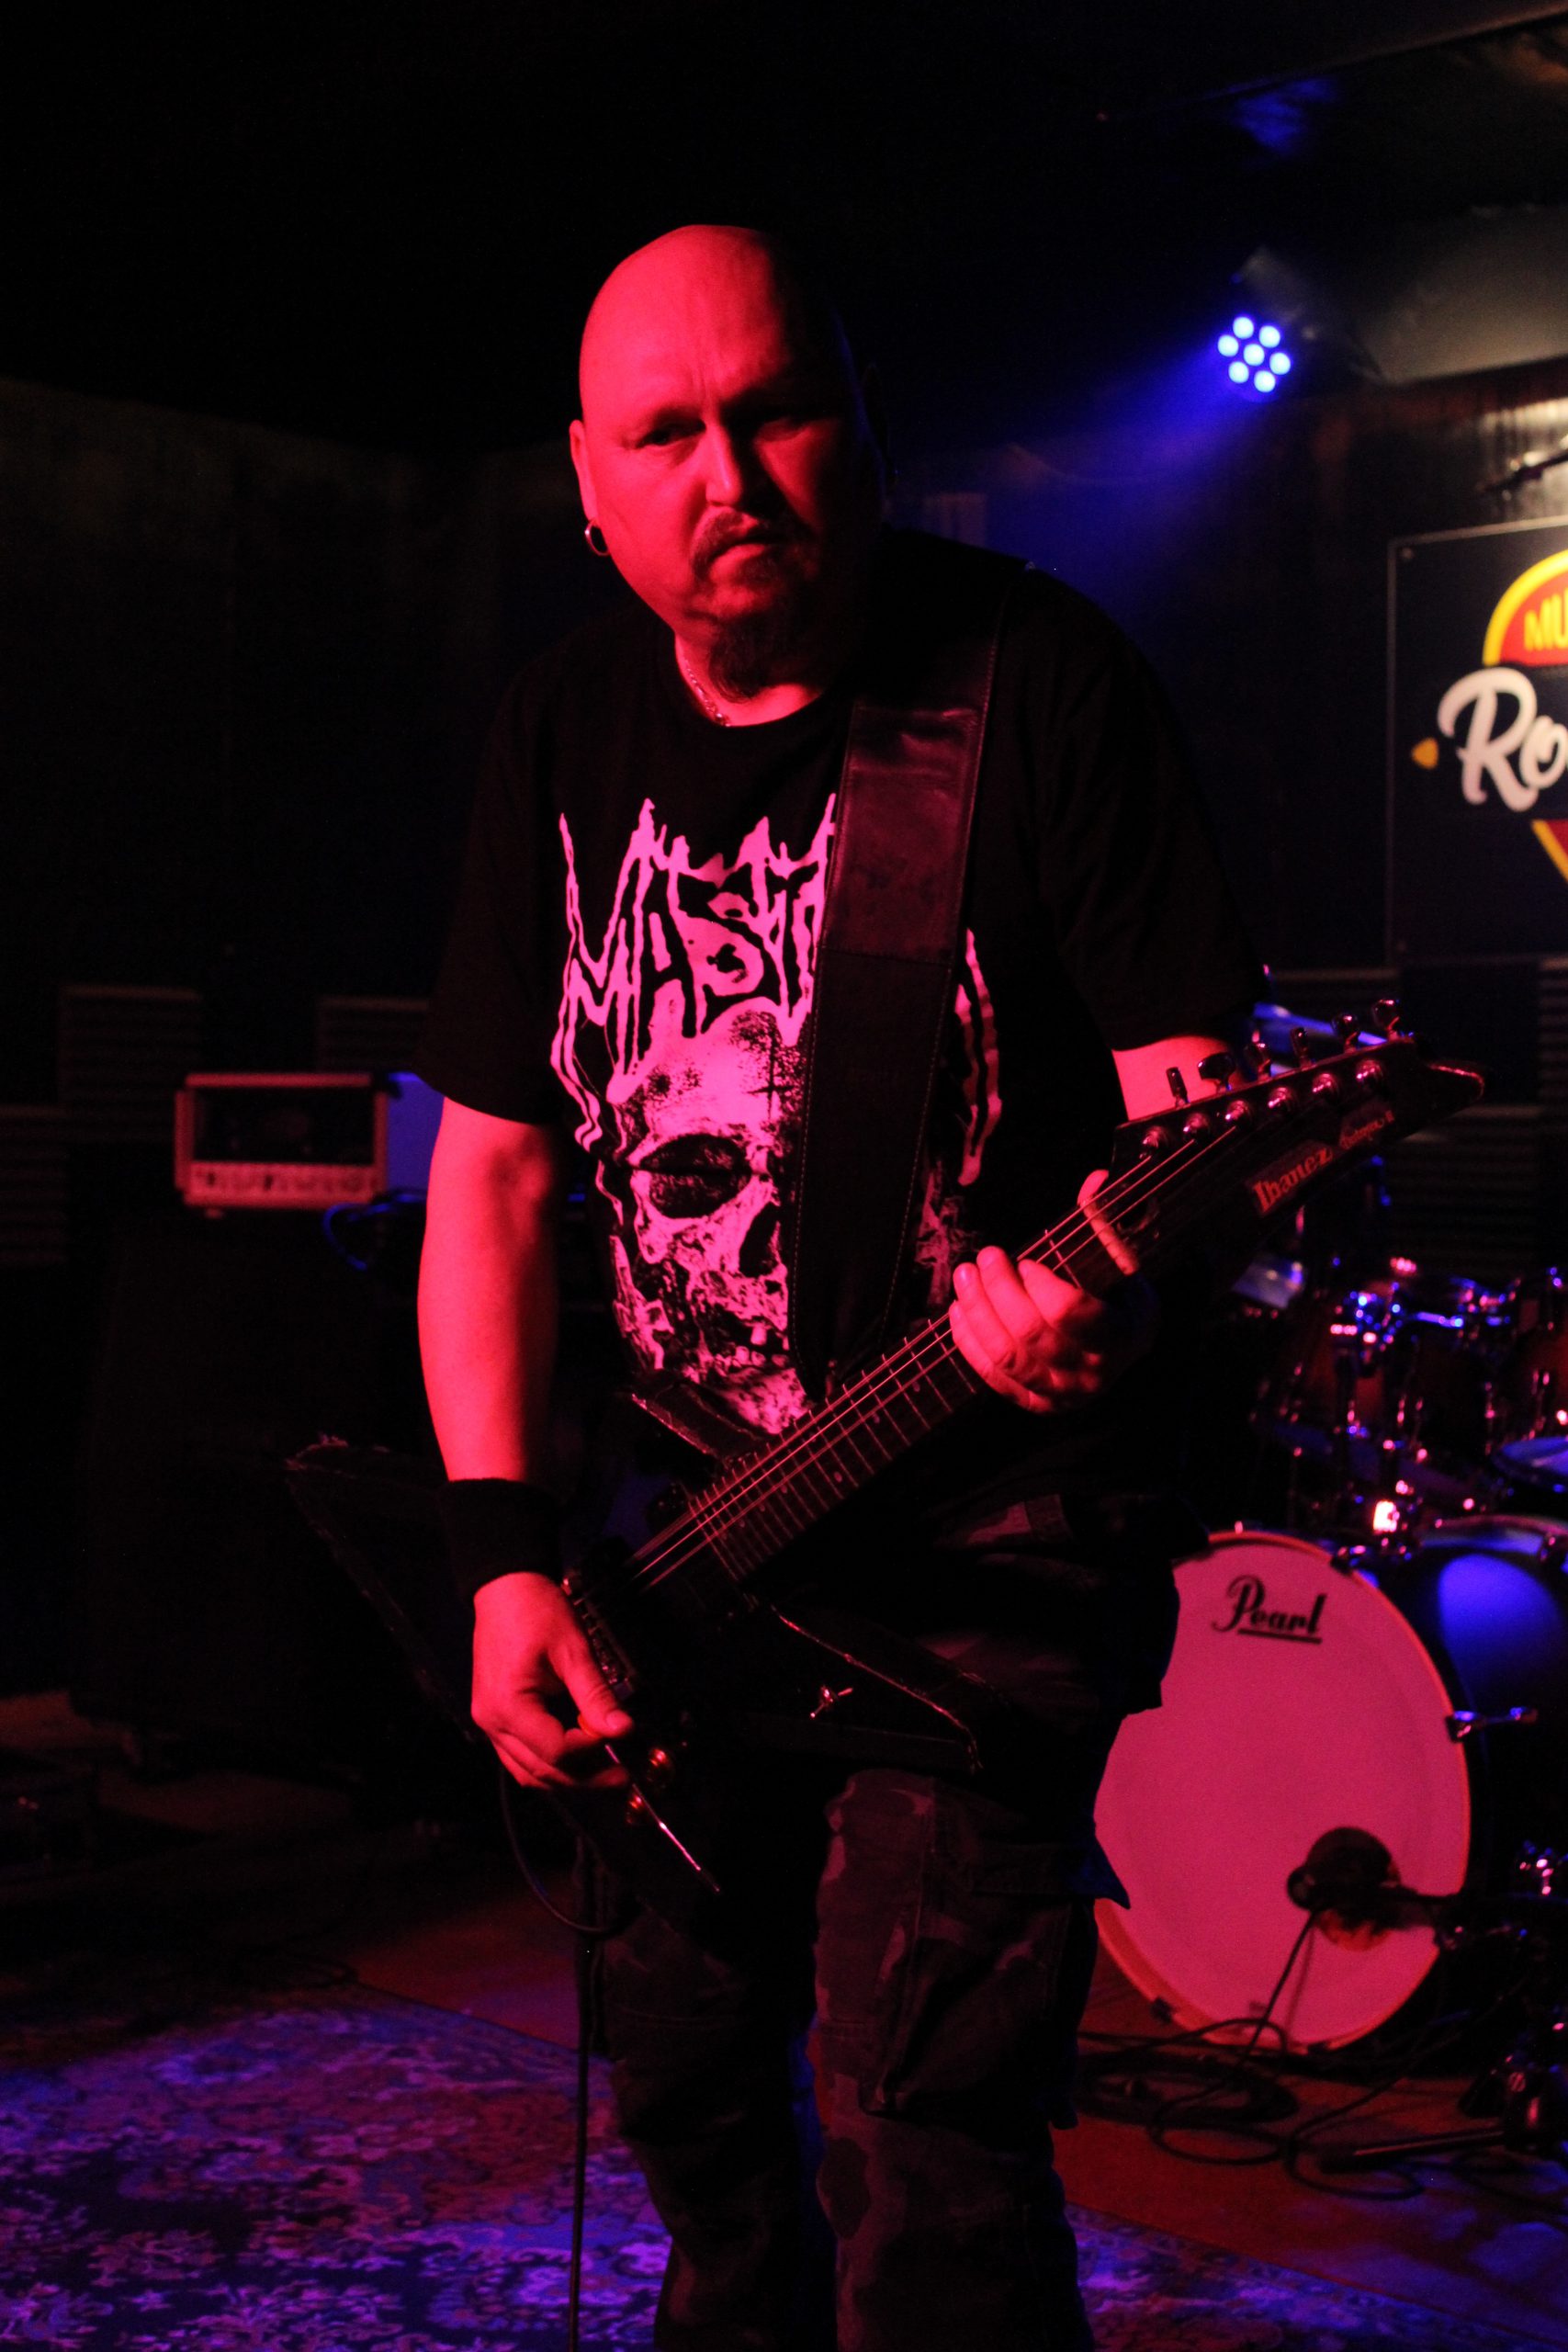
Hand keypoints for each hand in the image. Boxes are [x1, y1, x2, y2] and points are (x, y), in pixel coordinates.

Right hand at [471, 1571, 633, 1789]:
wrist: (505, 1588)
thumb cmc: (537, 1612)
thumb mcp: (572, 1650)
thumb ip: (595, 1695)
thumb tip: (624, 1730)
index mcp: (508, 1706)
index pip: (554, 1751)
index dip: (590, 1751)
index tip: (620, 1737)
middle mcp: (492, 1723)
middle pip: (539, 1771)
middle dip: (584, 1779)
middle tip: (623, 1778)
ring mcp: (489, 1723)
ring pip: (527, 1771)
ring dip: (567, 1779)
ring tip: (605, 1774)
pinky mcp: (495, 1718)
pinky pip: (520, 1756)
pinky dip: (549, 1764)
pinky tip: (579, 1759)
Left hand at [947, 1172, 1157, 1414]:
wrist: (1120, 1356)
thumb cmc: (1118, 1300)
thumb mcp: (1123, 1265)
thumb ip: (1106, 1226)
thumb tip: (1095, 1181)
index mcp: (1121, 1335)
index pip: (1072, 1312)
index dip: (1040, 1284)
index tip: (1024, 1260)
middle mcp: (1093, 1372)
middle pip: (1032, 1332)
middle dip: (1000, 1289)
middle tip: (985, 1256)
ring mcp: (1062, 1394)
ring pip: (1007, 1355)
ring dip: (978, 1312)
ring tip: (964, 1276)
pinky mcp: (1035, 1403)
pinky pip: (993, 1376)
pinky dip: (969, 1342)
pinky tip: (958, 1310)